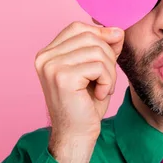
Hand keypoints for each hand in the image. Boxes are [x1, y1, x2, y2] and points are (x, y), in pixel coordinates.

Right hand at [34, 21, 123, 162]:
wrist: (77, 134)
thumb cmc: (86, 103)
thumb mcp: (97, 69)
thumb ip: (103, 48)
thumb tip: (117, 30)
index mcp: (48, 53)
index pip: (77, 27)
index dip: (100, 33)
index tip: (114, 46)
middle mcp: (44, 57)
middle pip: (90, 37)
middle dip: (108, 55)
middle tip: (107, 78)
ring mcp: (51, 66)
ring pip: (97, 51)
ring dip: (109, 71)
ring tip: (103, 87)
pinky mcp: (62, 77)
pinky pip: (98, 66)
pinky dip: (108, 81)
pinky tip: (100, 94)